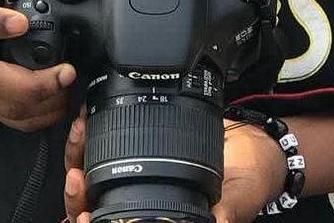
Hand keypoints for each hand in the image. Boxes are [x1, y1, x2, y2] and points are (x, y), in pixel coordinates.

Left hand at [62, 117, 286, 222]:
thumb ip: (221, 216)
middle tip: (76, 175)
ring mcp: (138, 174)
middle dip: (78, 191)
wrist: (257, 149)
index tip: (83, 215)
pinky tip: (89, 120)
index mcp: (156, 219)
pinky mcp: (141, 146)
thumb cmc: (248, 184)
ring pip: (92, 174)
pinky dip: (93, 135)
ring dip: (80, 156)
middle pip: (92, 204)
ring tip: (80, 135)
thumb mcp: (234, 204)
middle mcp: (141, 201)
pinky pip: (107, 145)